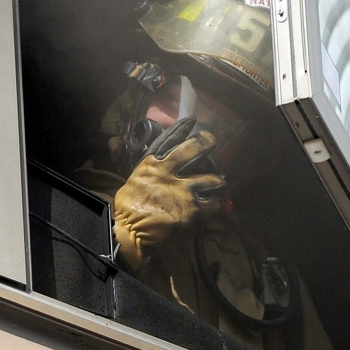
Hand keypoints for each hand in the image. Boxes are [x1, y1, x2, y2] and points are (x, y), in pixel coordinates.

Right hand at [113, 118, 224, 270]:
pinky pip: (212, 203)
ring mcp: (181, 190)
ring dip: (217, 181)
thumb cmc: (130, 204)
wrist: (130, 227)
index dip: (182, 128)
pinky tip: (214, 203)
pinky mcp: (190, 209)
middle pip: (194, 150)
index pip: (169, 139)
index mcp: (153, 163)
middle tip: (212, 142)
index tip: (192, 121)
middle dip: (206, 143)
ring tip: (219, 183)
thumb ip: (153, 169)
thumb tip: (161, 163)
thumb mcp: (137, 178)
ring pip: (211, 179)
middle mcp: (168, 172)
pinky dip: (215, 203)